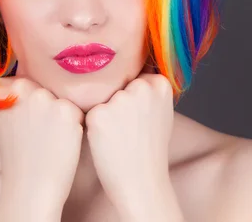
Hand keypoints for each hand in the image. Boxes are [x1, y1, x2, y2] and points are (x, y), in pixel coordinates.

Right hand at [0, 76, 85, 210]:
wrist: (31, 185)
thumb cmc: (20, 155)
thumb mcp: (5, 119)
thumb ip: (12, 96)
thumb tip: (20, 79)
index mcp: (5, 89)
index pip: (27, 81)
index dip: (32, 102)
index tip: (28, 121)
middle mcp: (24, 89)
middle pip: (47, 88)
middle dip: (48, 106)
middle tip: (40, 133)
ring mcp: (45, 98)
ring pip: (63, 98)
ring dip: (62, 114)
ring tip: (50, 137)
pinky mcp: (67, 110)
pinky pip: (77, 111)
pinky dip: (75, 125)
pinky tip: (62, 141)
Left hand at [84, 68, 174, 210]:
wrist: (142, 182)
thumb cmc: (150, 148)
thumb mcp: (161, 111)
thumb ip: (149, 90)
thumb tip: (134, 70)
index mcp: (160, 83)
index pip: (136, 76)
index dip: (133, 98)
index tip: (139, 119)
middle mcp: (141, 87)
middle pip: (118, 85)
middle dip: (118, 103)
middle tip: (128, 130)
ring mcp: (120, 100)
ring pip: (103, 97)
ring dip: (104, 113)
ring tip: (118, 136)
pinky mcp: (98, 115)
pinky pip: (89, 112)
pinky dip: (93, 126)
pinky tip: (106, 141)